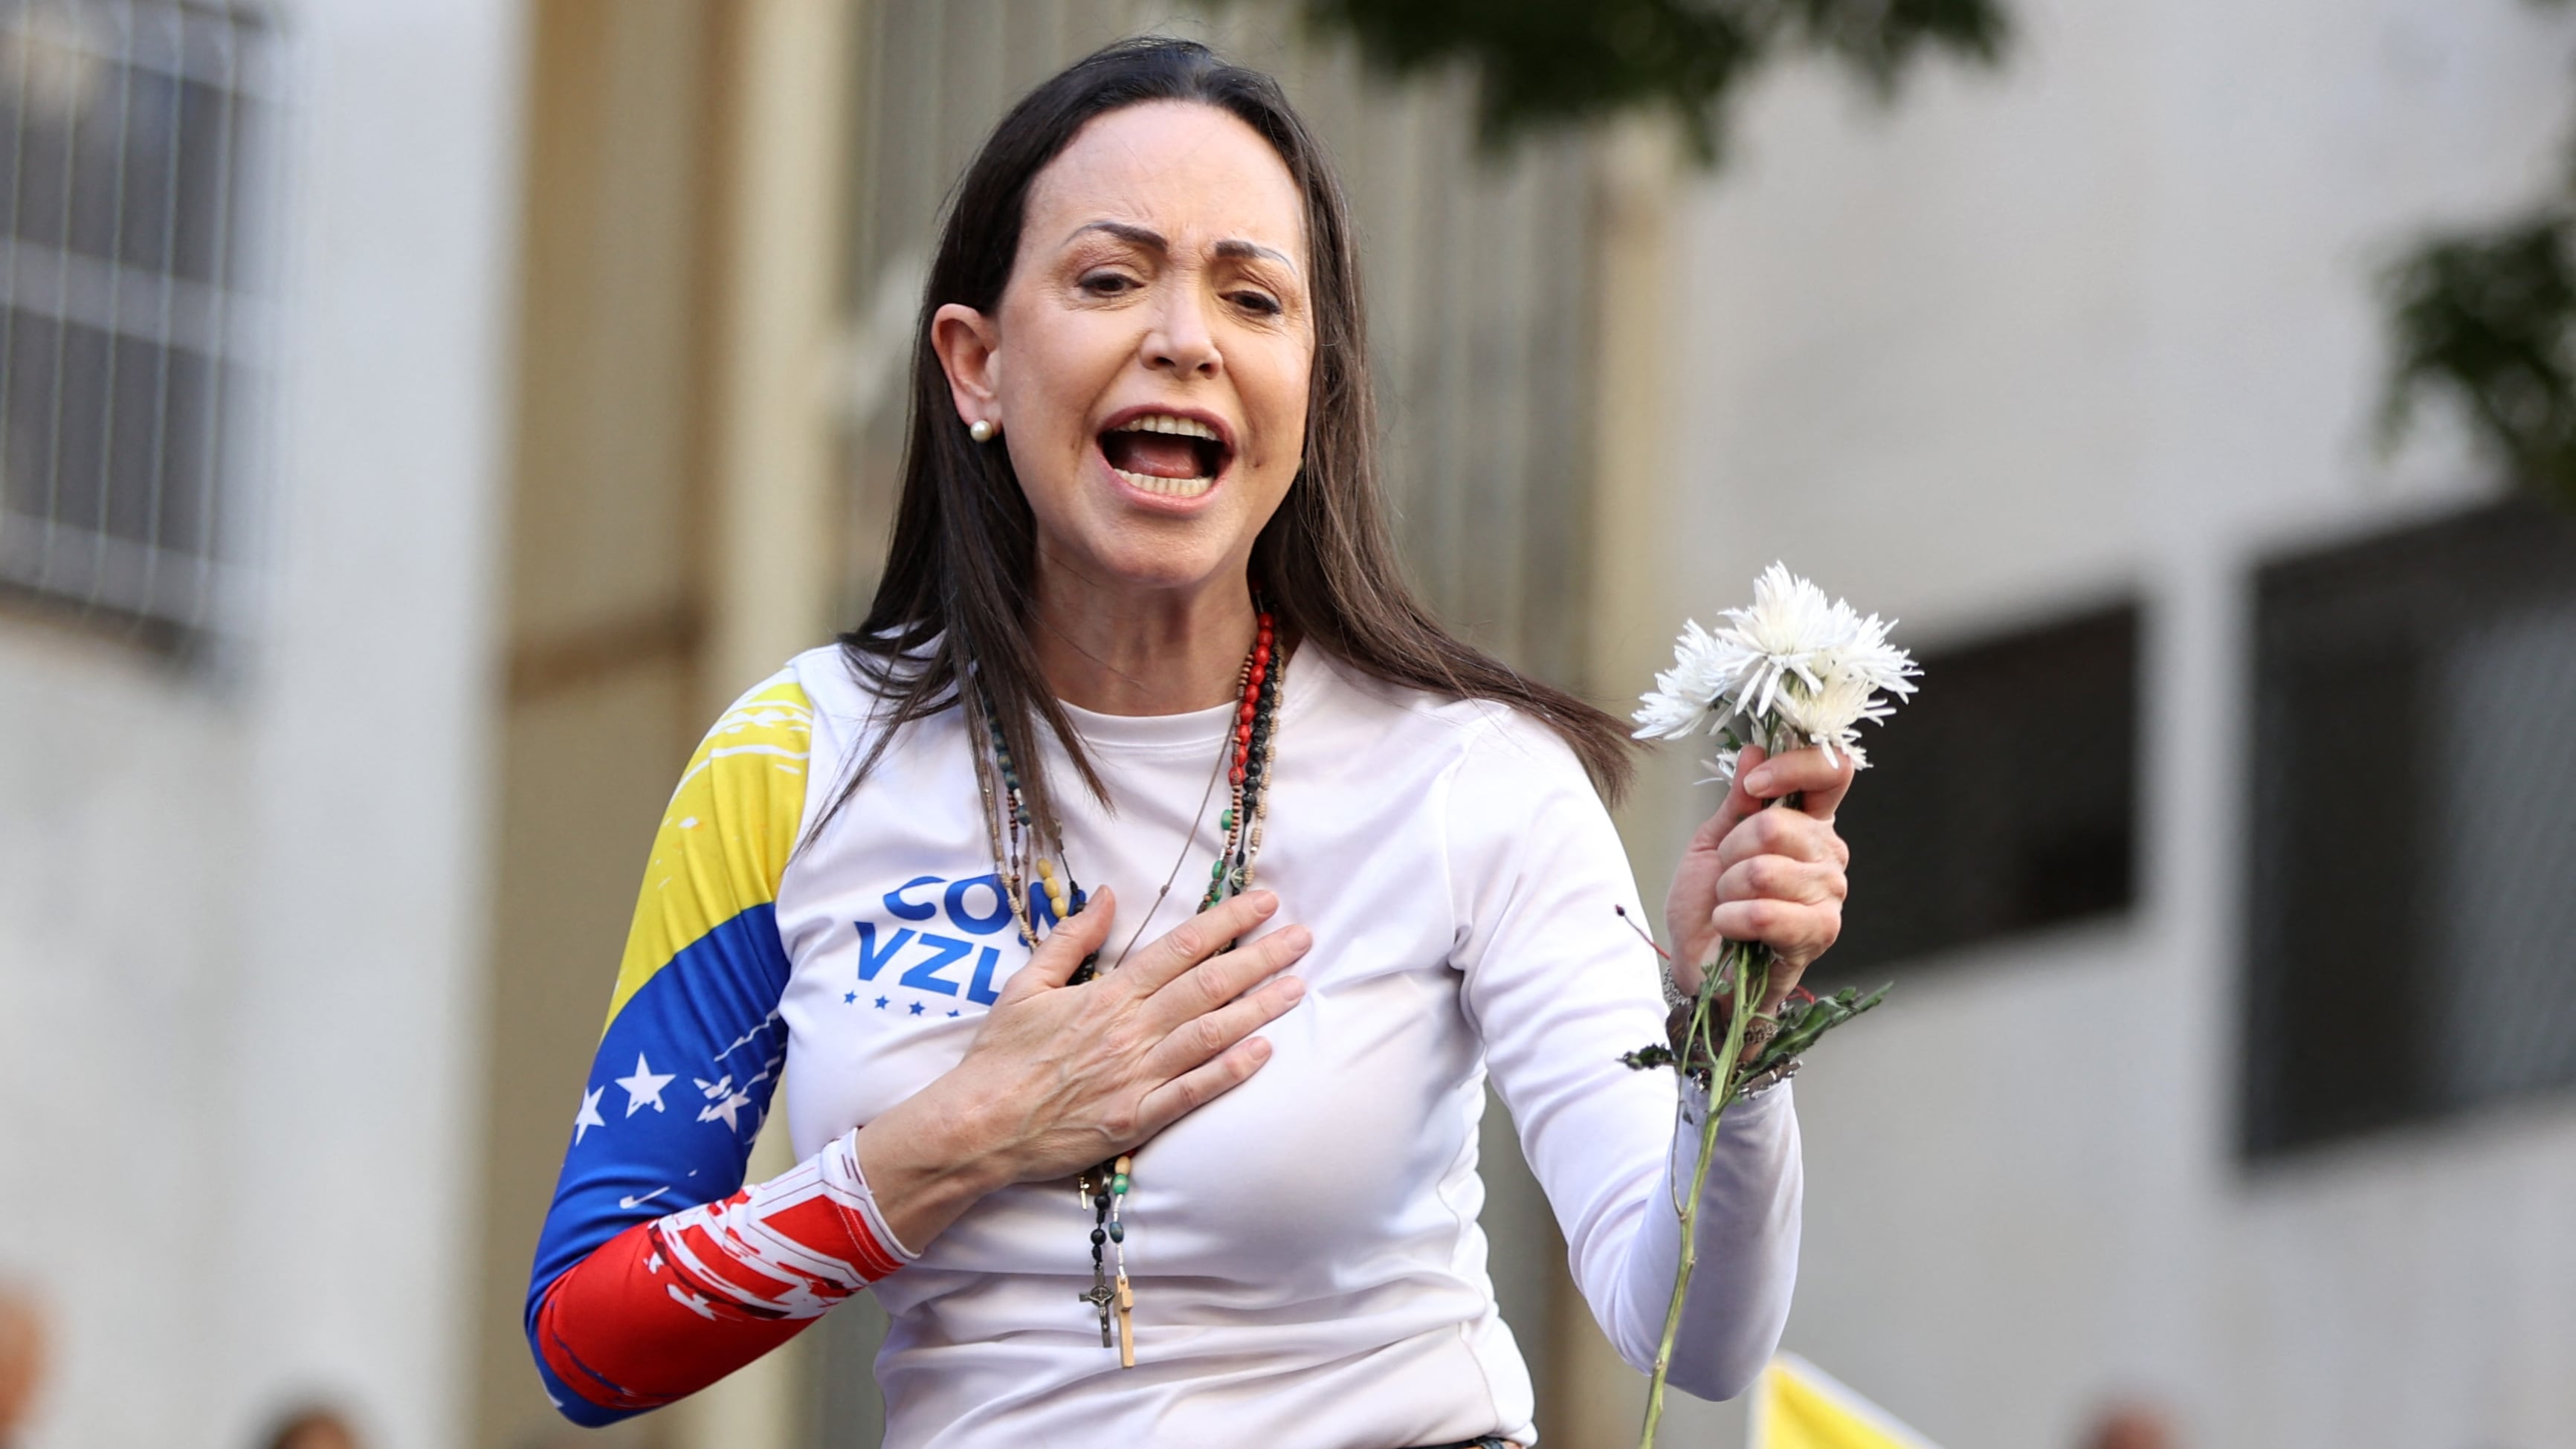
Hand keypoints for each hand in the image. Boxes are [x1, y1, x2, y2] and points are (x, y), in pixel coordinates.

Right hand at [857, 887, 1308, 1248]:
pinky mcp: (1137, 1118)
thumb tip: (1107, 895)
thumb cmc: (1000, 1056)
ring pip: (1210, 1033)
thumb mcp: (1025, 985)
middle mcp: (1130, 1029)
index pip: (1180, 948)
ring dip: (1259, 1007)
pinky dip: (1231, 1071)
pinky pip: (1194, 1092)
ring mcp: (1137, 1075)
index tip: (1264, 903)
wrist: (977, 1126)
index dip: (1227, 922)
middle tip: (1303, 936)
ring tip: (1298, 985)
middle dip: (1261, 956)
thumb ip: (1071, 939)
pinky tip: (1265, 1052)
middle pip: (1208, 984)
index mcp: (1107, 994)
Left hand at [1663, 744, 1853, 1007]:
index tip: (1754, 787)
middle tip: (1726, 876)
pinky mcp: (1821, 932)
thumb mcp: (1713, 842)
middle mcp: (1829, 854)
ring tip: (1730, 904)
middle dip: (1731, 852)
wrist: (1701, 963)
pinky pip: (1764, 912)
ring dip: (1728, 890)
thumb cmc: (1709, 905)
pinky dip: (1732, 919)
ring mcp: (1831, 894)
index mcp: (1810, 824)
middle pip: (1778, 825)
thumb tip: (1755, 749)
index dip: (1791, 768)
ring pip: (1764, 870)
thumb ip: (1738, 800)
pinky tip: (1732, 928)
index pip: (1832, 771)